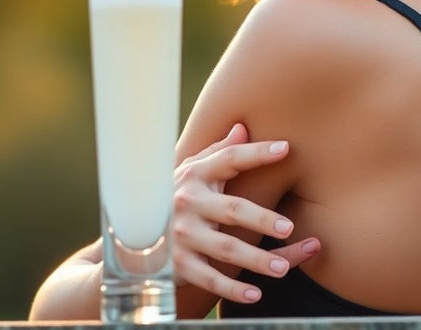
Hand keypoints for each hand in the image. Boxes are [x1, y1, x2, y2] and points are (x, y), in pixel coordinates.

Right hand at [171, 123, 320, 302]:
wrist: (131, 235)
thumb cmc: (174, 196)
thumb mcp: (191, 171)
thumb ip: (218, 152)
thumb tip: (243, 126)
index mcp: (195, 175)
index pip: (228, 160)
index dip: (256, 153)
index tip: (285, 149)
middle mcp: (188, 203)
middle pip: (233, 210)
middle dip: (262, 219)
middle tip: (289, 227)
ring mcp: (181, 236)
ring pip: (225, 248)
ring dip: (256, 259)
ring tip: (283, 268)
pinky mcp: (178, 265)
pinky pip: (209, 278)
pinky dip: (232, 289)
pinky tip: (256, 294)